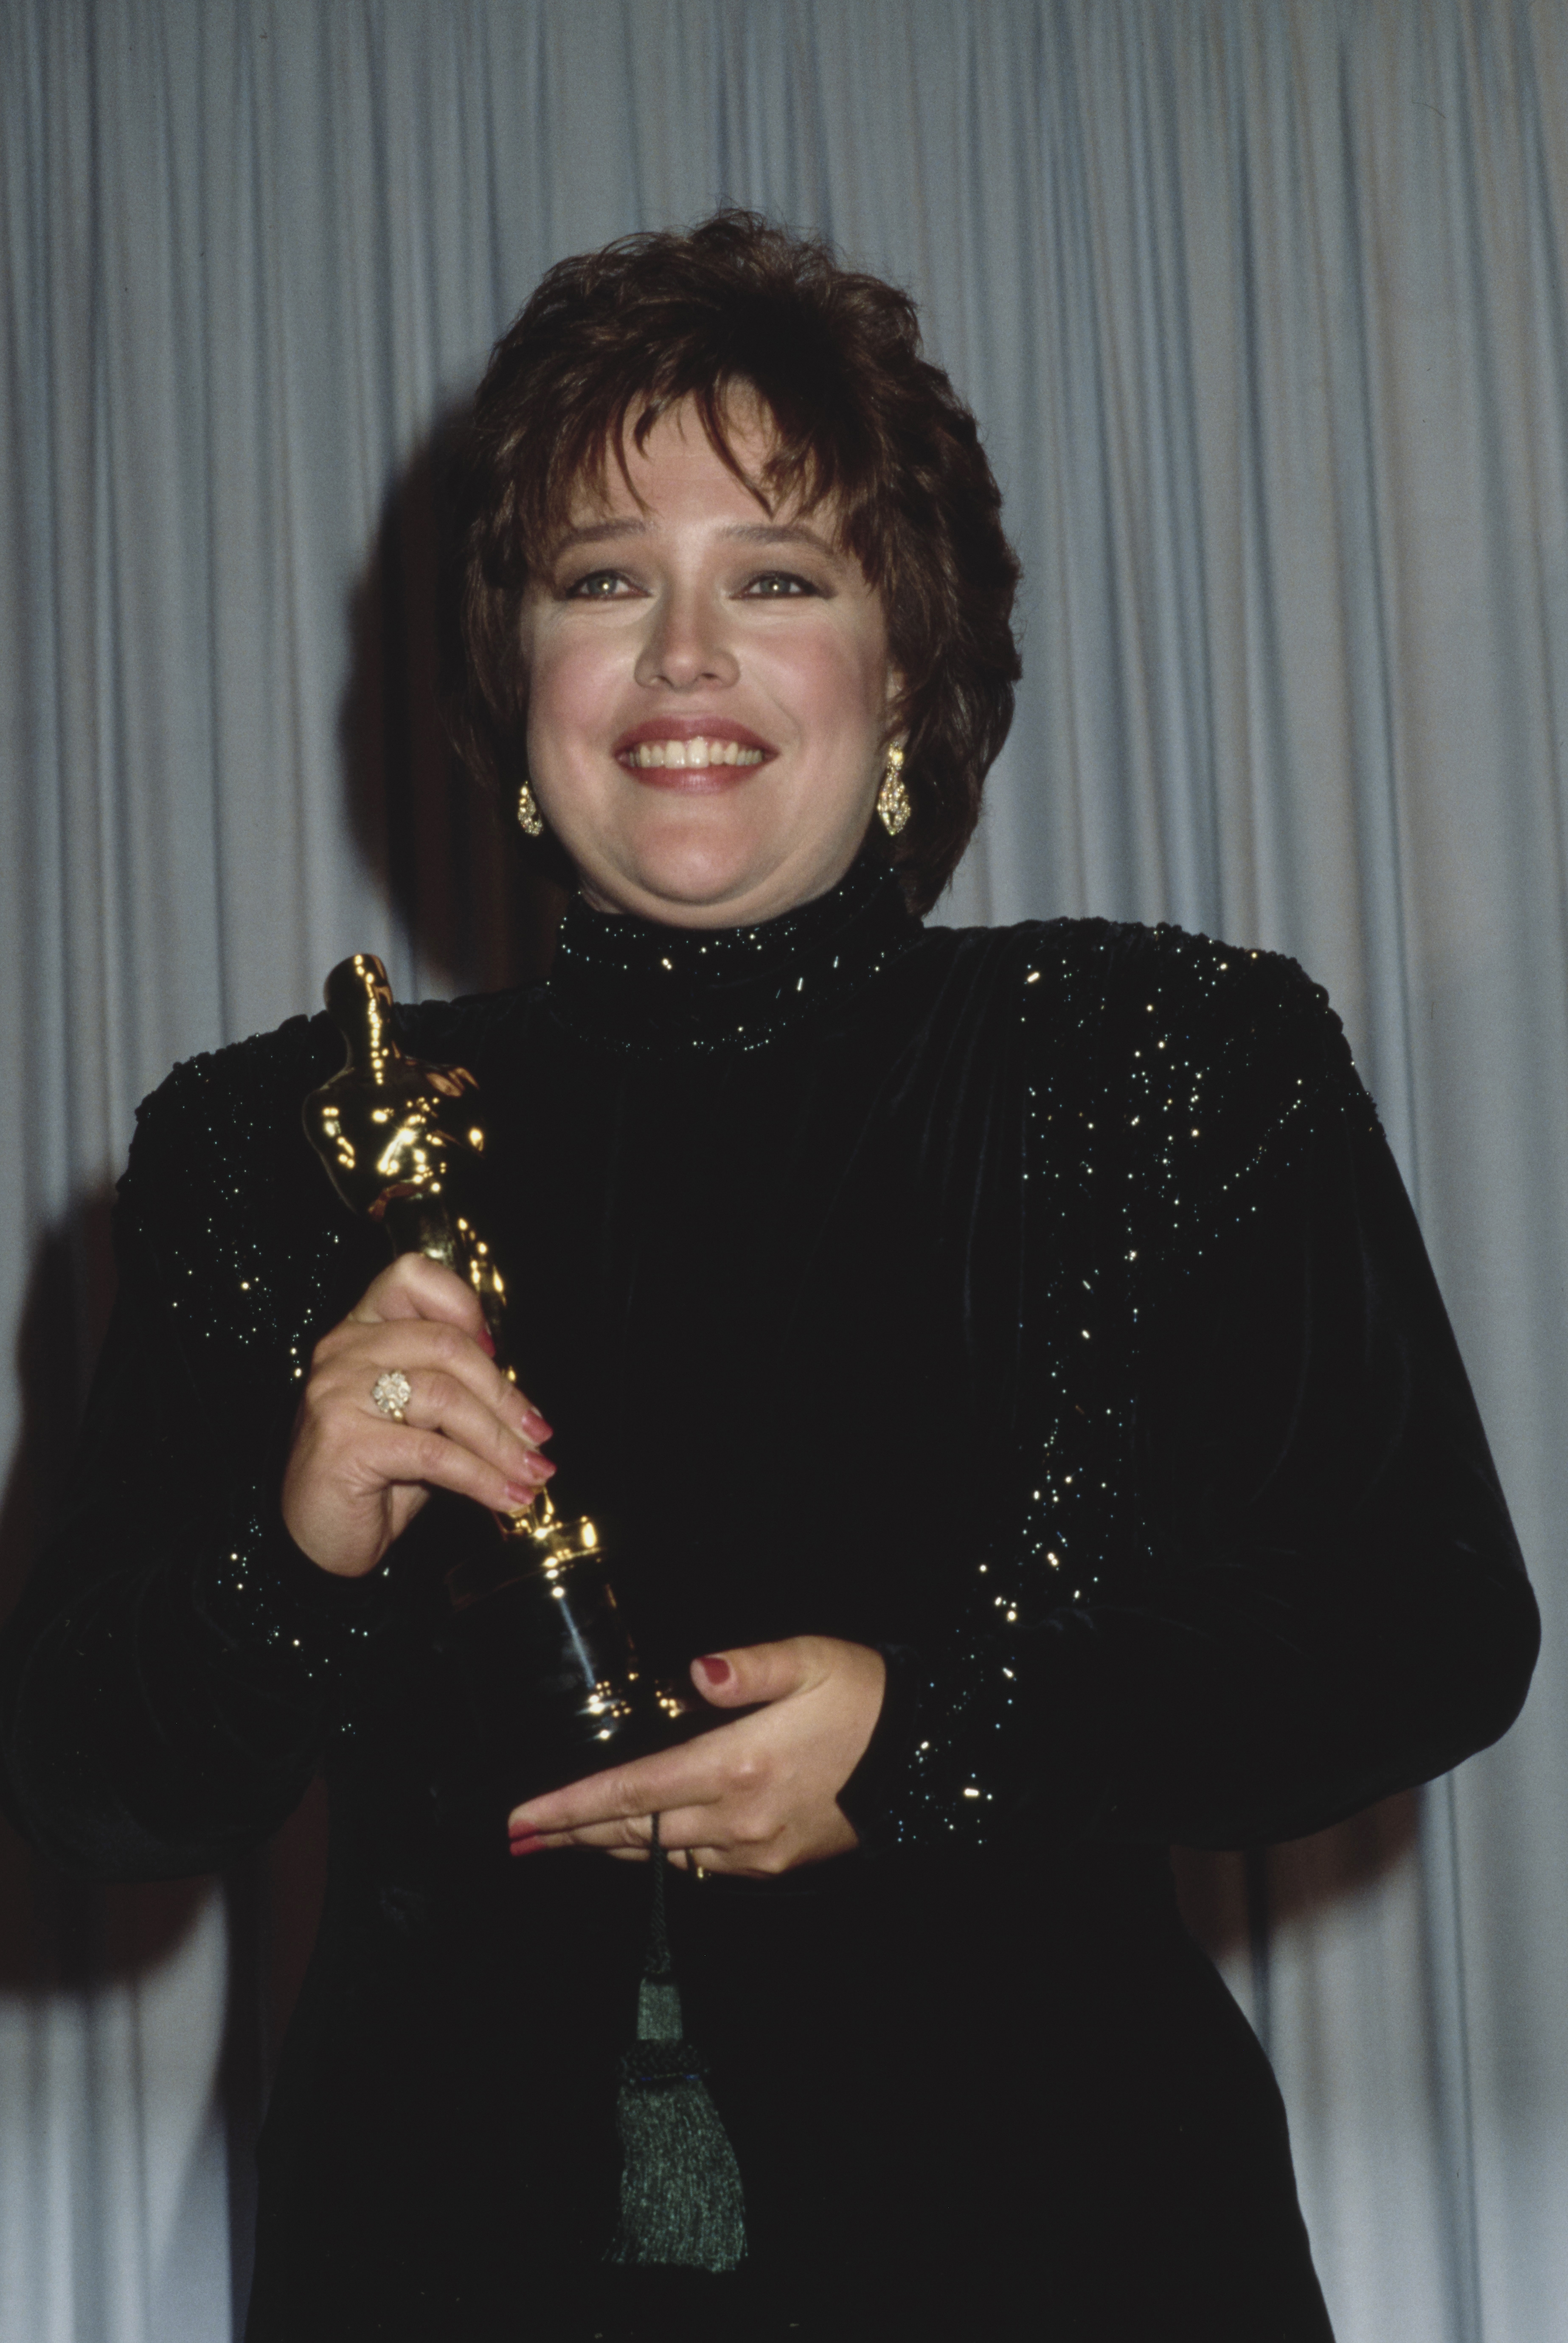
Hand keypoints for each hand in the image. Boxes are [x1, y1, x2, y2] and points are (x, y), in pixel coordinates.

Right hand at [280, 1254, 554, 1577]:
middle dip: (504, 1394)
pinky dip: (480, 1477)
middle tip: (539, 1435)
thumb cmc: (376, 1476)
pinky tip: (506, 1497)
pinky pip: (433, 1451)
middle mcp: (343, 1351)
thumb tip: (523, 1403)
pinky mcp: (344, 1443)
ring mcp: (337, 1393)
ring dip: (499, 1442)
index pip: (411, 1277)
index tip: (498, 1352)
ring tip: (532, 1473)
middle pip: (445, 1344)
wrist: (318, 1538)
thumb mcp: (419, 1420)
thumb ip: (454, 1389)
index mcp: (360, 1331)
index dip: (464, 1305)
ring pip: (444, 1396)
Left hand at [506, 1636, 886, 1877]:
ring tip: (567, 1839)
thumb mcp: (810, 1661)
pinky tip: (644, 1843)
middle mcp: (737, 1819)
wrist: (926, 1755)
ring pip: (663, 1854)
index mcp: (735, 1766)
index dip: (569, 1808)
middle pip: (634, 1833)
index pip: (631, 1795)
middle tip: (519, 1839)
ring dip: (611, 1846)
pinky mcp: (775, 1861)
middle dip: (571, 1835)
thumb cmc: (865, 1697)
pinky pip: (701, 1864)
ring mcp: (755, 1849)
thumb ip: (748, 1667)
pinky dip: (662, 1853)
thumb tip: (696, 1671)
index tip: (521, 1821)